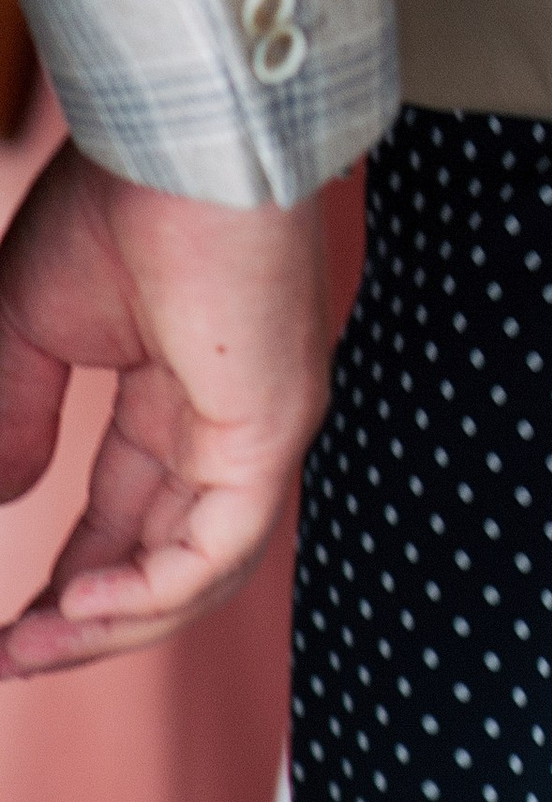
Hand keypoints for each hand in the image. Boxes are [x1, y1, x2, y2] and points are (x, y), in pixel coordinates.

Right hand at [0, 147, 329, 675]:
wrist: (176, 143)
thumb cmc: (115, 204)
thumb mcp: (29, 327)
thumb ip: (13, 415)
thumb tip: (6, 499)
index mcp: (181, 390)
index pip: (132, 512)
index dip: (71, 576)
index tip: (7, 630)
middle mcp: (231, 419)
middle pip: (166, 554)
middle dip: (87, 619)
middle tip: (13, 657)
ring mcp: (260, 428)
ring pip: (199, 568)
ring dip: (112, 624)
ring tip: (32, 649)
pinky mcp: (274, 428)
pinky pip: (218, 547)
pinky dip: (150, 594)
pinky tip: (77, 609)